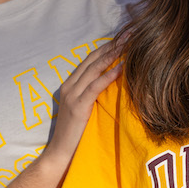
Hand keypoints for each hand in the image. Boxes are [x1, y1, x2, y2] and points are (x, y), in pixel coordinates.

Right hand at [47, 41, 121, 160]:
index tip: (122, 37)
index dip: (106, 46)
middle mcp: (69, 86)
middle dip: (112, 44)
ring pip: (94, 69)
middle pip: (92, 59)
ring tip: (128, 44)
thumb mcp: (84, 109)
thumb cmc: (75, 135)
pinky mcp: (77, 106)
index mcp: (70, 85)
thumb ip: (93, 95)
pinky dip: (109, 75)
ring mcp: (71, 95)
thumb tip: (113, 84)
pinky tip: (122, 66)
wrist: (59, 155)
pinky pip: (95, 86)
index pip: (89, 60)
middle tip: (129, 33)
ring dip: (112, 54)